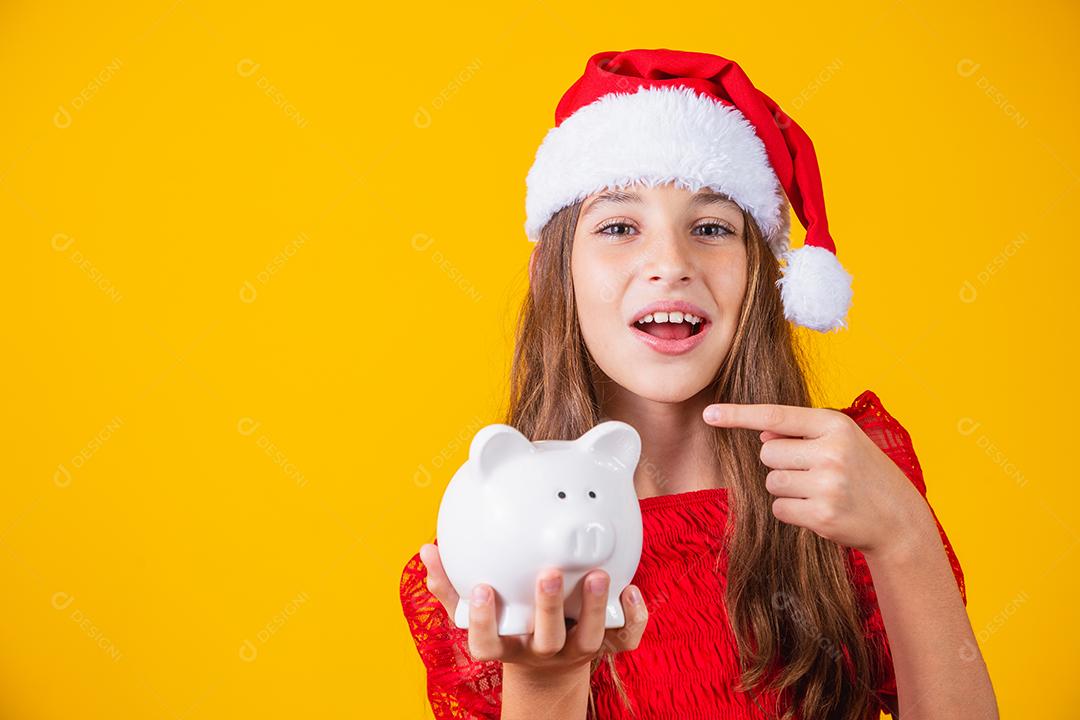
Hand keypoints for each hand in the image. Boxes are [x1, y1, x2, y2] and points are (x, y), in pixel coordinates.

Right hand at [418, 543, 647, 673]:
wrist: (549, 665)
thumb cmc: (507, 623)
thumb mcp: (476, 612)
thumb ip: (451, 585)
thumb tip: (427, 550)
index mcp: (508, 645)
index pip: (488, 643)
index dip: (485, 621)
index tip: (483, 589)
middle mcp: (542, 650)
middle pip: (546, 638)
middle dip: (548, 608)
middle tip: (550, 573)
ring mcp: (577, 650)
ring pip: (590, 638)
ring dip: (596, 608)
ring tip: (600, 576)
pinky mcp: (607, 646)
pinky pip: (625, 639)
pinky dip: (633, 618)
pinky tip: (631, 588)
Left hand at [702, 402, 933, 555]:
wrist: (899, 519)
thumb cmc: (863, 473)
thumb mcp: (842, 440)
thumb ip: (802, 433)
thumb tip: (762, 435)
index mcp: (834, 425)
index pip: (775, 417)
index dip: (738, 415)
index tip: (709, 414)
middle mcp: (831, 452)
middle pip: (766, 454)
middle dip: (779, 463)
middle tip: (812, 472)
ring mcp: (827, 485)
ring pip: (771, 482)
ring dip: (786, 488)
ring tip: (819, 491)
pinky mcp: (822, 515)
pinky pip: (779, 508)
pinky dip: (792, 511)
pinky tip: (819, 509)